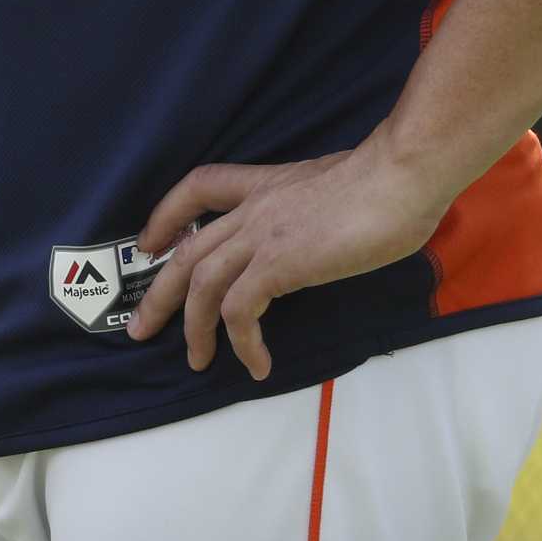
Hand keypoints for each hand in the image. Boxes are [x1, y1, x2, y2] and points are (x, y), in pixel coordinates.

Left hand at [125, 139, 445, 379]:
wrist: (400, 177)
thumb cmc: (385, 182)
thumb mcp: (331, 187)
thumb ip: (310, 208)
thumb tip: (317, 234)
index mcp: (265, 184)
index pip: (198, 187)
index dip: (167, 216)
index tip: (150, 245)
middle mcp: (254, 208)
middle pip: (189, 251)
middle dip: (159, 293)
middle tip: (142, 328)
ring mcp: (263, 234)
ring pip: (203, 283)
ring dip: (194, 327)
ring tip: (197, 360)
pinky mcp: (280, 263)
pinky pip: (241, 310)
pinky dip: (241, 342)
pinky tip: (256, 363)